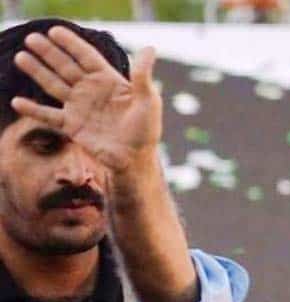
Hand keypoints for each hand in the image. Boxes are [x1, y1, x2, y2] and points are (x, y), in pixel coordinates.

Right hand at [11, 27, 161, 173]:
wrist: (135, 159)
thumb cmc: (146, 130)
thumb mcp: (148, 101)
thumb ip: (143, 76)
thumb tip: (150, 48)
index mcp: (108, 81)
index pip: (86, 57)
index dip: (71, 44)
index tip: (55, 31)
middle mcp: (91, 90)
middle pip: (66, 67)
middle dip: (49, 53)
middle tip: (31, 39)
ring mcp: (79, 107)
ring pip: (54, 85)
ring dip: (37, 71)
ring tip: (21, 57)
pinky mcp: (72, 125)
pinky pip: (48, 116)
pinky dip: (33, 110)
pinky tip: (17, 102)